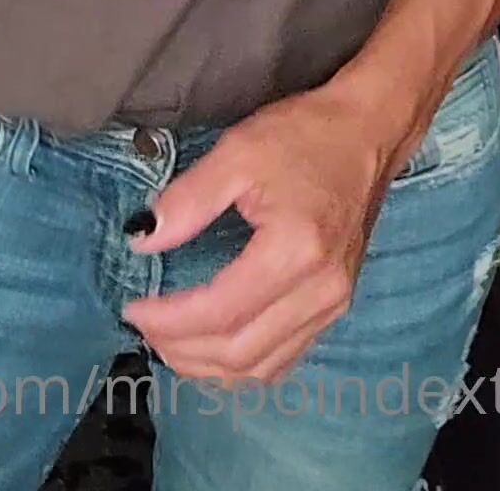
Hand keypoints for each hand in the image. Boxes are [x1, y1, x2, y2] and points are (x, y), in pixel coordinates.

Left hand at [120, 82, 404, 388]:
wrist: (368, 132)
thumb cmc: (304, 135)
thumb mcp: (238, 151)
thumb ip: (188, 199)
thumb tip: (142, 240)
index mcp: (295, 252)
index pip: (221, 312)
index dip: (170, 320)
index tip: (132, 306)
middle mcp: (321, 291)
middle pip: (240, 352)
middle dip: (181, 349)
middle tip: (142, 325)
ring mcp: (334, 304)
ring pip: (262, 366)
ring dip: (208, 366)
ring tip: (167, 340)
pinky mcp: (336, 305)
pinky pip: (284, 357)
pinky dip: (242, 362)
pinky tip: (213, 343)